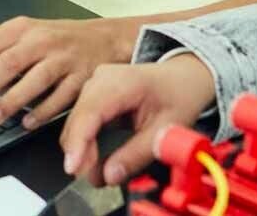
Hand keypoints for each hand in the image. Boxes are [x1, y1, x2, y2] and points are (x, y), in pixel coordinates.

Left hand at [0, 16, 135, 130]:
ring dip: (12, 101)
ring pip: (35, 79)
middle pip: (6, 64)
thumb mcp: (16, 40)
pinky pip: (62, 96)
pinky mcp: (83, 76)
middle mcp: (41, 41)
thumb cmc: (55, 41)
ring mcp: (64, 58)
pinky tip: (27, 123)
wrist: (104, 39)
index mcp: (19, 29)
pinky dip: (43, 111)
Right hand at [60, 56, 216, 186]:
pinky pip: (82, 122)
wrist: (183, 78)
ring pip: (75, 123)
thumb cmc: (178, 96)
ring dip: (83, 150)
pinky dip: (87, 142)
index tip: (73, 168)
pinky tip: (97, 157)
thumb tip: (110, 175)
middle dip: (81, 153)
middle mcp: (101, 79)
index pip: (89, 112)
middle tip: (96, 179)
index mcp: (122, 83)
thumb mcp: (166, 129)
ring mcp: (94, 85)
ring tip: (101, 171)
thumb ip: (137, 155)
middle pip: (77, 120)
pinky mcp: (92, 95)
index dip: (78, 142)